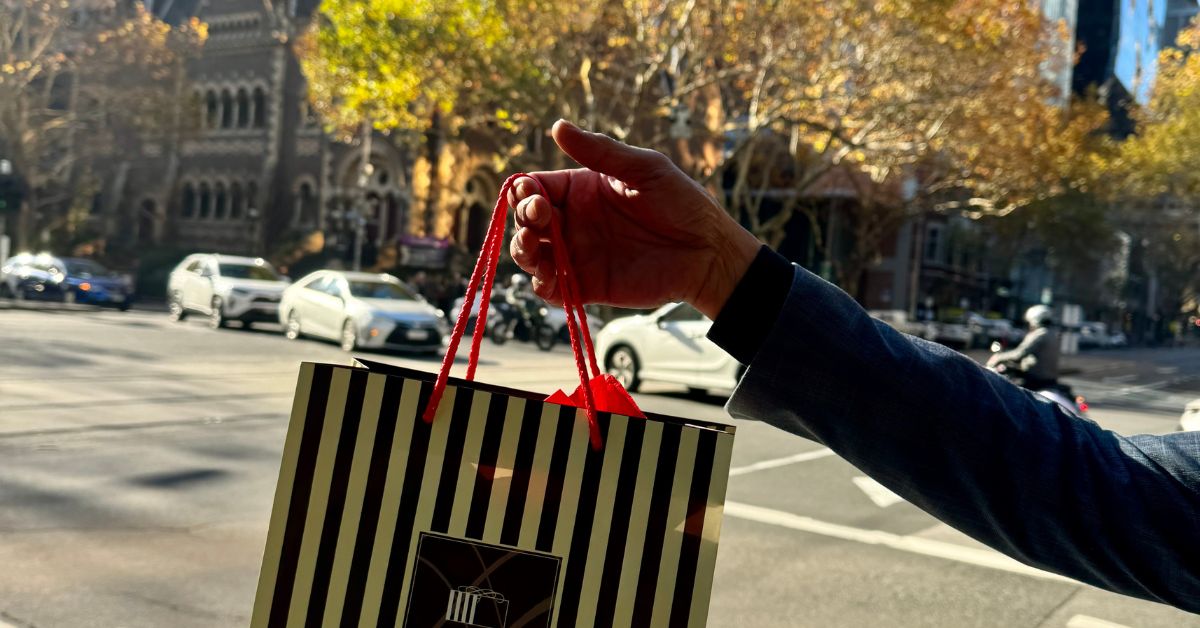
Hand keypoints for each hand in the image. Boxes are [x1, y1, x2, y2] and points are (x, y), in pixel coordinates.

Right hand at [509, 120, 760, 318]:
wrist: (707, 251)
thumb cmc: (681, 202)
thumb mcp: (643, 168)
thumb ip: (601, 152)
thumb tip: (558, 126)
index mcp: (580, 190)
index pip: (535, 187)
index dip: (523, 189)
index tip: (527, 190)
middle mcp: (573, 222)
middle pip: (526, 219)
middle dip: (522, 216)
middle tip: (539, 214)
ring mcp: (577, 255)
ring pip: (531, 254)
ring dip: (521, 249)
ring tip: (531, 243)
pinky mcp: (586, 286)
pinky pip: (551, 289)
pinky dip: (540, 284)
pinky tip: (547, 274)